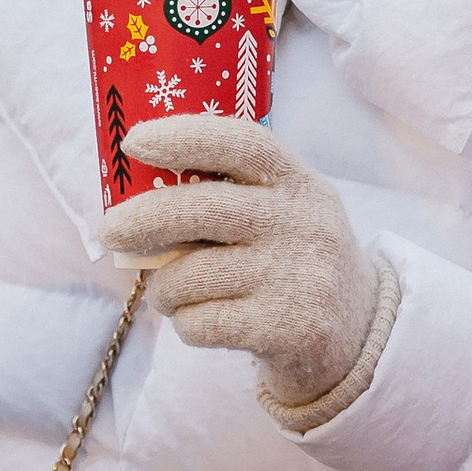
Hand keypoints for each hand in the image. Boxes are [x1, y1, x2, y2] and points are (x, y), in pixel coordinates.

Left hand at [104, 117, 376, 409]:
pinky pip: (201, 323)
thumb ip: (231, 198)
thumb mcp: (284, 214)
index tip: (135, 142)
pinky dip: (186, 324)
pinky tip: (203, 322)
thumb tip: (138, 198)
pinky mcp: (289, 328)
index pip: (242, 143)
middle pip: (203, 209)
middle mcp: (303, 223)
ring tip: (172, 293)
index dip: (184, 136)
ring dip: (165, 289)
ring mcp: (298, 277)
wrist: (359, 335)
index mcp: (299, 183)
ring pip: (191, 275)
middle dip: (143, 219)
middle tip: (112, 231)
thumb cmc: (294, 262)